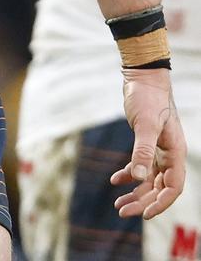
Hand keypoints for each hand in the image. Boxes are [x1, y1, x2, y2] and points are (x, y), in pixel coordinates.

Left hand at [111, 67, 186, 218]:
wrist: (142, 77)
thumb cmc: (148, 97)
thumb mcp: (145, 124)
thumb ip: (143, 151)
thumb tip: (139, 179)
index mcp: (175, 152)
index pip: (173, 187)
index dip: (161, 203)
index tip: (145, 214)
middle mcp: (169, 153)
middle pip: (159, 187)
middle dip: (143, 201)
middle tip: (122, 212)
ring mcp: (159, 149)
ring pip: (149, 179)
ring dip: (135, 192)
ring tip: (117, 204)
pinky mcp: (146, 142)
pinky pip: (140, 165)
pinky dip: (128, 174)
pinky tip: (114, 180)